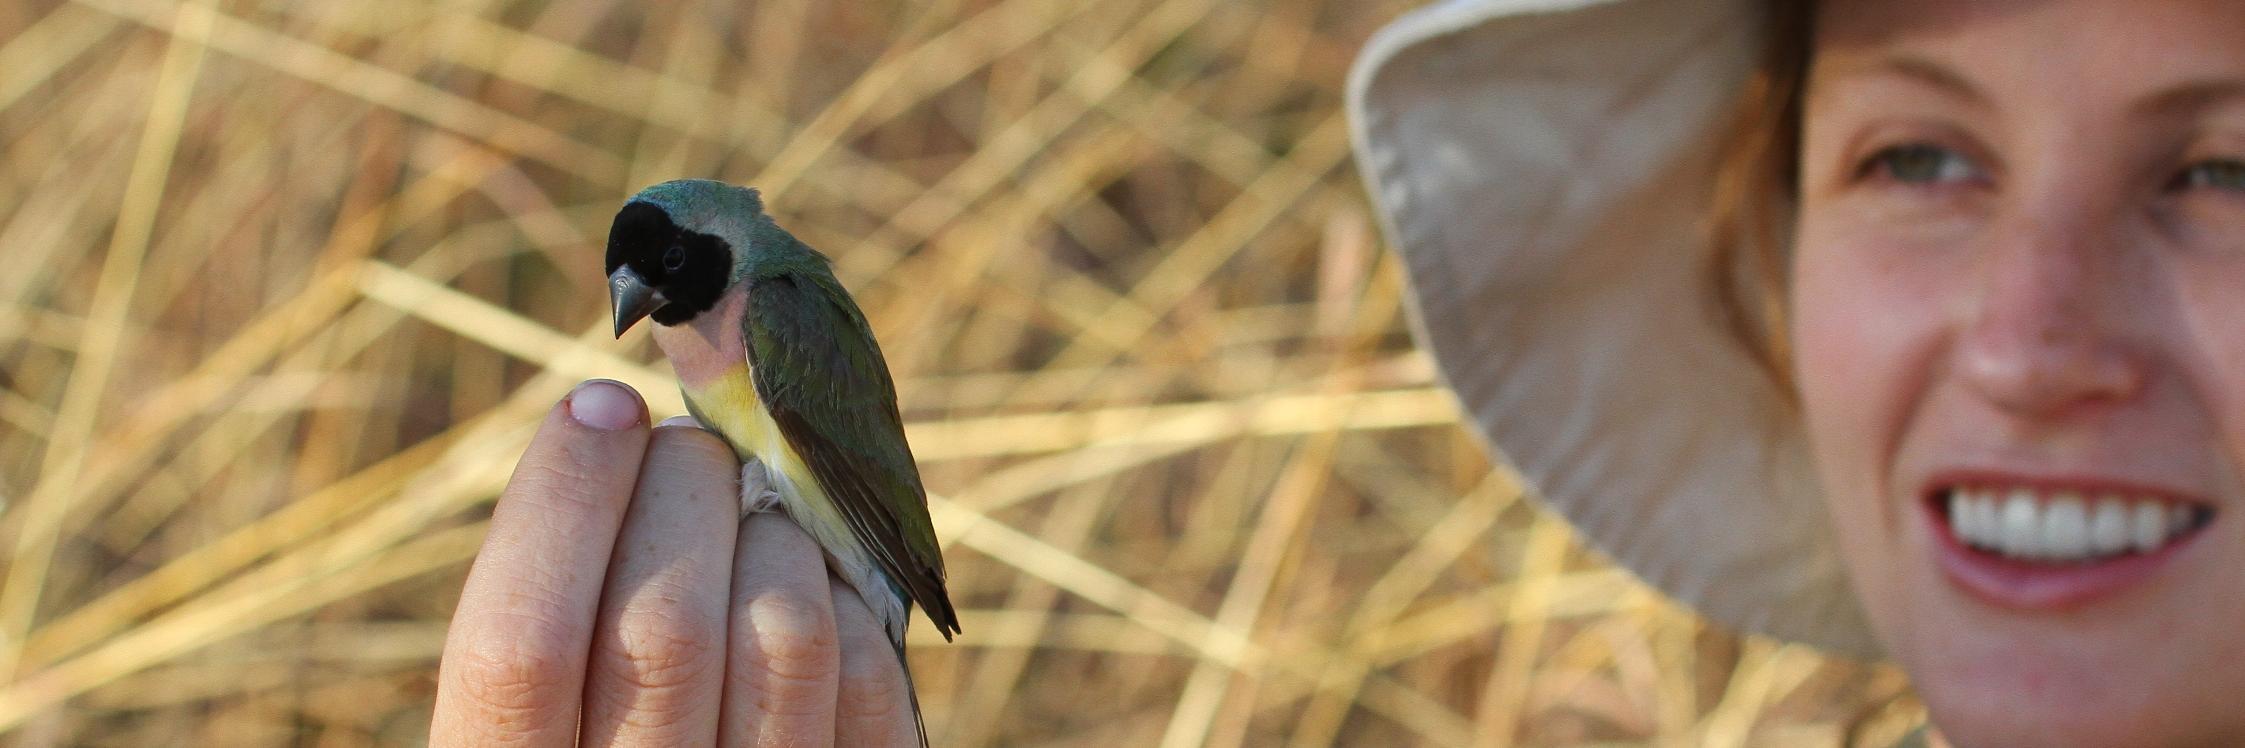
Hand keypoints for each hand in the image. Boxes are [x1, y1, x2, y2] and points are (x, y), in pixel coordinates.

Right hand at [431, 379, 918, 745]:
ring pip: (782, 630)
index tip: (602, 404)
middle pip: (662, 625)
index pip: (521, 644)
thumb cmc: (612, 720)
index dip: (564, 500)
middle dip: (686, 486)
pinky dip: (844, 595)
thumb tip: (616, 420)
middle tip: (691, 450)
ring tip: (751, 518)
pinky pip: (864, 667)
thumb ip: (566, 588)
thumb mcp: (553, 687)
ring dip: (773, 533)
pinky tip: (808, 586)